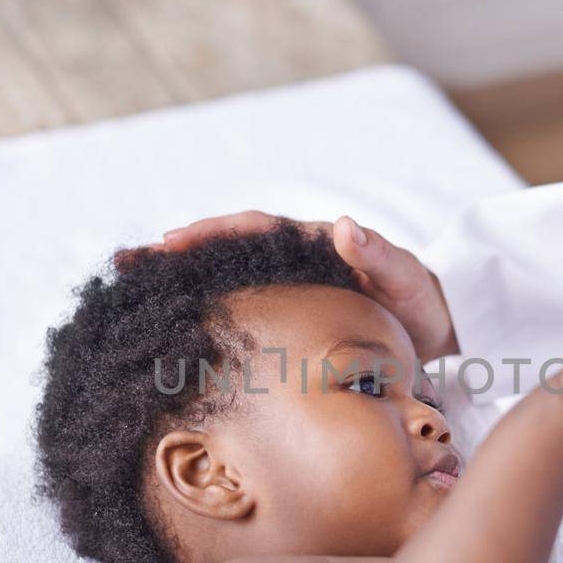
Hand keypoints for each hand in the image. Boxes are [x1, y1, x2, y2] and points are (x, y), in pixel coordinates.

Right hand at [114, 211, 457, 362]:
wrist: (437, 329)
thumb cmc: (421, 301)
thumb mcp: (405, 278)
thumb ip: (379, 255)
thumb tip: (345, 226)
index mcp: (311, 243)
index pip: (251, 229)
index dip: (210, 233)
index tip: (170, 242)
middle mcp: (291, 261)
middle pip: (223, 252)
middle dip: (175, 256)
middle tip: (125, 264)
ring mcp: (286, 289)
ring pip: (224, 281)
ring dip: (181, 285)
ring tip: (132, 295)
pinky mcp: (286, 317)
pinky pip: (240, 311)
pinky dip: (206, 315)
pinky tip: (175, 336)